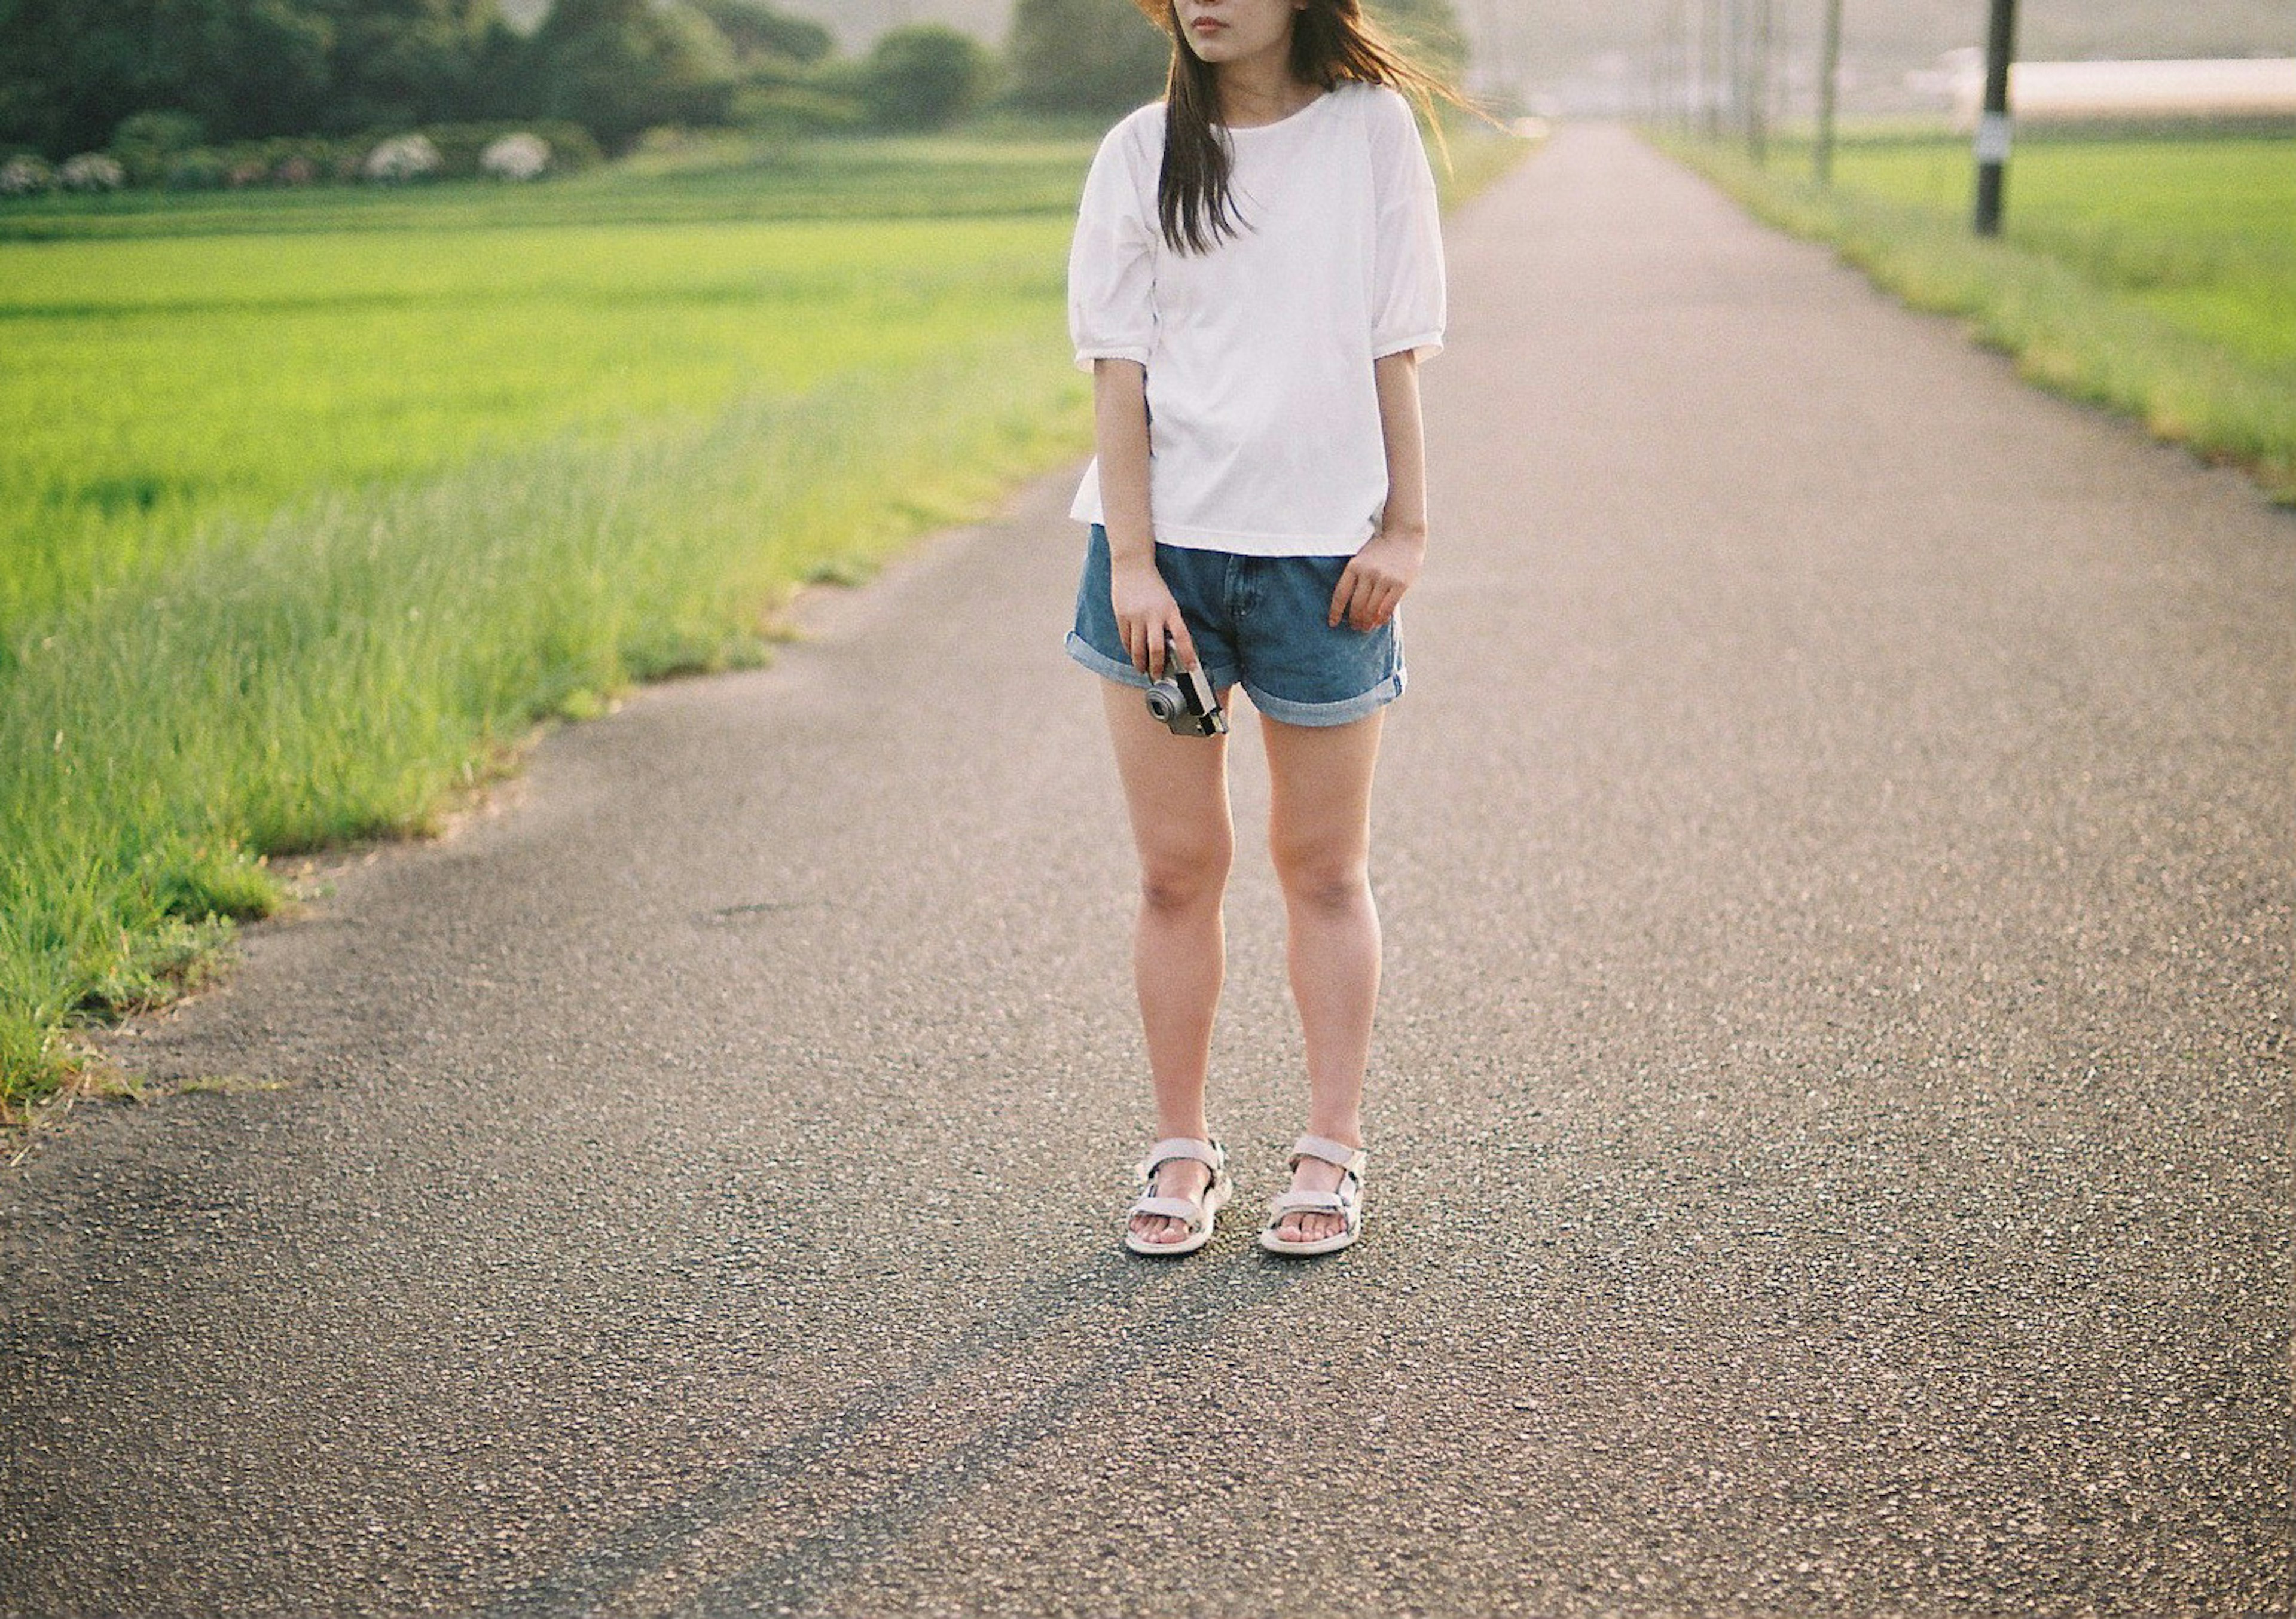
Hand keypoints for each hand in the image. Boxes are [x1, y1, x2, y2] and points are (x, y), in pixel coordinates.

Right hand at [1109, 555, 1198, 679]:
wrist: (1133, 566)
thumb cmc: (1153, 585)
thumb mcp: (1168, 601)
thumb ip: (1169, 621)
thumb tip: (1171, 645)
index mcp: (1170, 610)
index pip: (1183, 637)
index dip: (1188, 655)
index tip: (1192, 668)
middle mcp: (1153, 615)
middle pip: (1156, 649)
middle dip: (1157, 667)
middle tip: (1158, 675)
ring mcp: (1136, 616)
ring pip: (1137, 649)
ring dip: (1140, 663)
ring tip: (1142, 669)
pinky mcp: (1121, 616)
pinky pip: (1125, 640)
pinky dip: (1129, 651)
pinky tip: (1132, 654)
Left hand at [1328, 525, 1425, 630]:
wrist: (1405, 535)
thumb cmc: (1380, 549)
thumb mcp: (1361, 558)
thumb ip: (1355, 577)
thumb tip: (1347, 605)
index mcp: (1354, 566)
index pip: (1340, 594)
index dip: (1335, 611)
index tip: (1332, 623)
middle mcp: (1368, 573)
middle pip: (1356, 605)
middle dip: (1354, 620)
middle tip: (1354, 627)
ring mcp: (1384, 579)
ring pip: (1371, 610)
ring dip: (1367, 623)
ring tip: (1365, 628)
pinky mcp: (1400, 584)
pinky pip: (1387, 608)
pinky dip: (1381, 619)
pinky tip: (1378, 622)